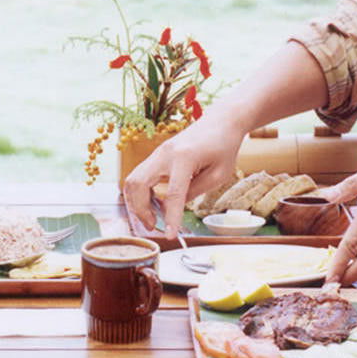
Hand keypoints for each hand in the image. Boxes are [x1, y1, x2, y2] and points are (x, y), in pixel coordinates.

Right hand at [122, 111, 245, 237]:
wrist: (220, 121)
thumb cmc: (224, 146)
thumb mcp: (219, 174)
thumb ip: (195, 191)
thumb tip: (175, 207)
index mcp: (184, 158)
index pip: (173, 194)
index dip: (170, 217)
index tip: (169, 235)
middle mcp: (165, 153)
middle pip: (138, 184)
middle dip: (140, 210)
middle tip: (153, 226)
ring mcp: (158, 152)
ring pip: (132, 180)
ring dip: (136, 202)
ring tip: (152, 217)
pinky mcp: (156, 155)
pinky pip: (139, 176)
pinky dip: (140, 193)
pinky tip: (153, 204)